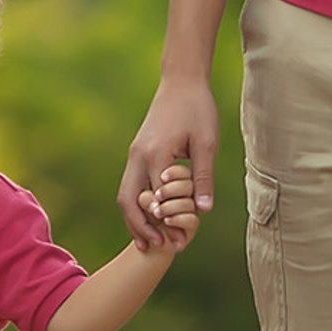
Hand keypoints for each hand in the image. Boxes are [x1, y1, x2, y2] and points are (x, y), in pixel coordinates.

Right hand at [119, 77, 217, 247]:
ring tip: (148, 241)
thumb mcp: (206, 143)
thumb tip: (203, 211)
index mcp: (156, 154)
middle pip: (129, 201)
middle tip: (156, 248)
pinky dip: (136, 205)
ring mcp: (135, 154)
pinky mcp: (137, 151)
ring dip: (134, 219)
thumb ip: (202, 177)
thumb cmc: (197, 109)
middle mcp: (139, 156)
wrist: (181, 82)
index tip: (179, 242)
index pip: (156, 200)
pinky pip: (130, 184)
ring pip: (125, 194)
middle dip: (140, 227)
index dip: (166, 224)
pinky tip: (149, 217)